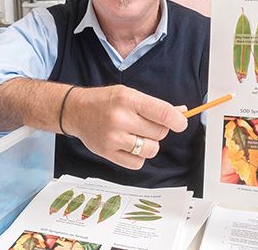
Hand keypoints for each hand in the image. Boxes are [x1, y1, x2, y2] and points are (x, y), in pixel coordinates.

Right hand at [62, 85, 186, 169]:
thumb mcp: (130, 94)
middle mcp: (120, 119)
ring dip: (150, 144)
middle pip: (160, 133)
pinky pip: (138, 163)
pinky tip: (130, 145)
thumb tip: (181, 114)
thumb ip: (155, 106)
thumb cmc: (105, 101)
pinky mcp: (108, 153)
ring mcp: (113, 138)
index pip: (163, 114)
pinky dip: (139, 157)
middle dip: (159, 129)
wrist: (76, 110)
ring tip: (138, 135)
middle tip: (147, 124)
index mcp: (128, 100)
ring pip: (151, 149)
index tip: (181, 123)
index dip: (178, 121)